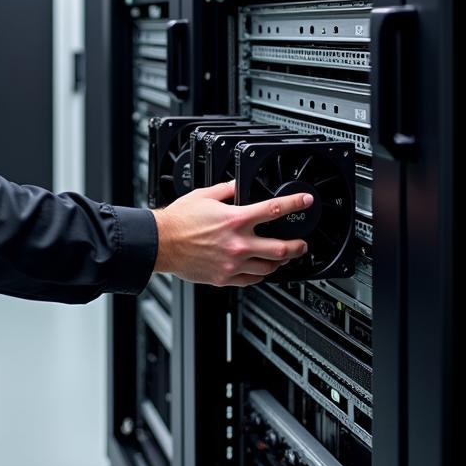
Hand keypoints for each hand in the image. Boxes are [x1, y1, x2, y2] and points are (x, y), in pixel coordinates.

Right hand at [152, 180, 311, 287]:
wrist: (161, 243)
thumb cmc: (178, 221)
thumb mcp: (204, 195)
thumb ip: (227, 190)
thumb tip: (239, 185)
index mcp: (236, 219)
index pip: (275, 210)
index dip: (295, 204)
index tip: (305, 202)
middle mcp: (238, 243)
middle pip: (281, 248)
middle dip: (297, 246)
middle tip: (302, 244)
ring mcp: (233, 263)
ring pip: (269, 268)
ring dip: (280, 262)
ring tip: (283, 258)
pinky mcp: (225, 278)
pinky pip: (251, 280)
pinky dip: (260, 275)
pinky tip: (260, 269)